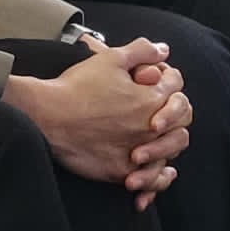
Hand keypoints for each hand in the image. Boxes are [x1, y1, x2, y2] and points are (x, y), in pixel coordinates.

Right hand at [3, 37, 190, 208]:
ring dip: (169, 144)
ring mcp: (137, 153)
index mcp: (150, 100)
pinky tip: (158, 173)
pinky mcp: (121, 172)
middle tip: (164, 109)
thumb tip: (163, 50)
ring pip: (170, 152)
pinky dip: (157, 178)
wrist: (48, 115)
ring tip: (161, 138)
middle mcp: (149, 129)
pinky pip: (151, 180)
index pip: (177, 88)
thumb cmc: (77, 87)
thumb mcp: (111, 59)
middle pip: (181, 123)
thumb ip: (141, 51)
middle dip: (175, 113)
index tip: (157, 80)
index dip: (169, 79)